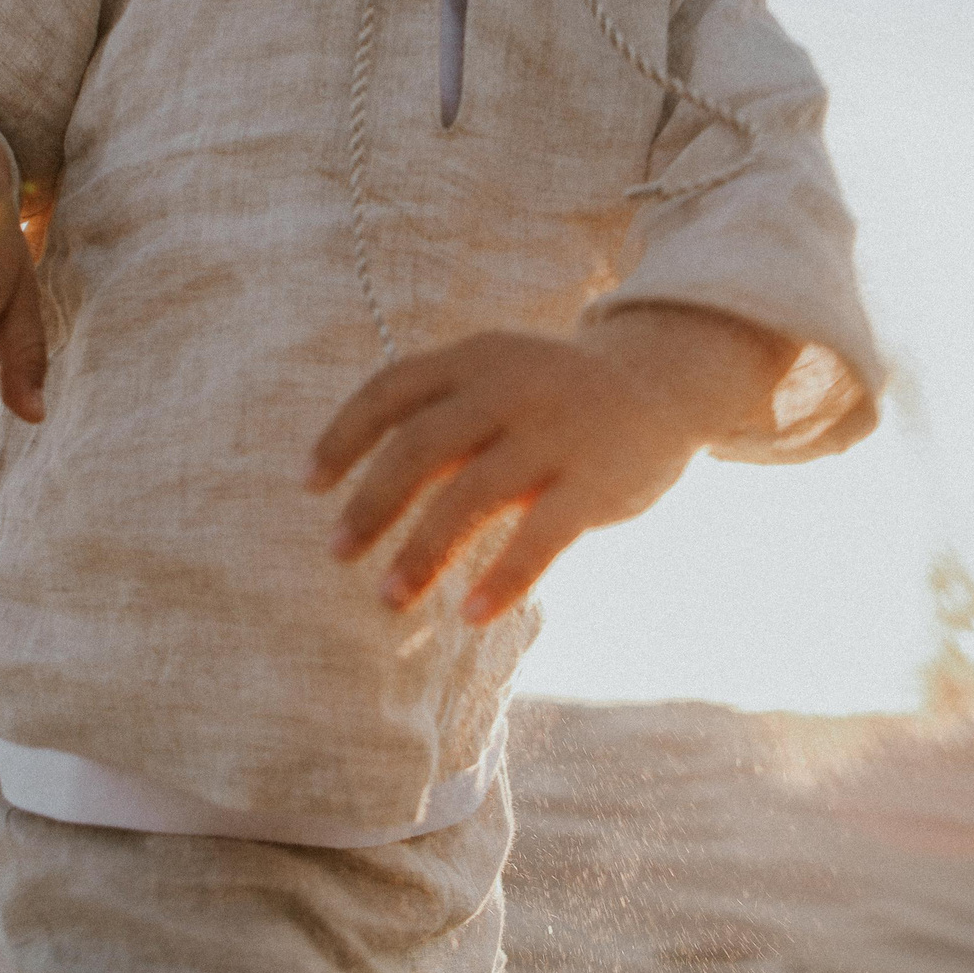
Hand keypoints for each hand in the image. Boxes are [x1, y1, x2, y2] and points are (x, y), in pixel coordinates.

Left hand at [306, 306, 795, 624]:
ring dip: (422, 551)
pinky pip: (540, 537)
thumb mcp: (496, 381)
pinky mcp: (595, 482)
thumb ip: (438, 418)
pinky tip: (470, 614)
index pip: (390, 390)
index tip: (311, 486)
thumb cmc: (555, 397)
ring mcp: (554, 434)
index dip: (343, 437)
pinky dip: (502, 579)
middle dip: (372, 504)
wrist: (662, 385)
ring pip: (470, 497)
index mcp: (476, 358)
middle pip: (419, 447)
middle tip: (338, 553)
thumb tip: (360, 484)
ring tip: (389, 598)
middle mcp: (509, 388)